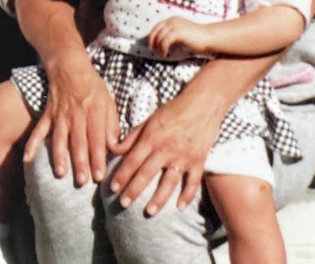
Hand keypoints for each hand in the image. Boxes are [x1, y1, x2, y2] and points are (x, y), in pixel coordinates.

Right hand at [23, 56, 118, 185]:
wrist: (69, 66)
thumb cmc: (92, 86)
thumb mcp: (108, 101)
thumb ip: (112, 124)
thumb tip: (114, 146)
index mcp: (94, 113)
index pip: (97, 139)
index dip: (98, 157)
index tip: (100, 176)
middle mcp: (76, 115)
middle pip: (78, 141)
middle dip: (80, 162)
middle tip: (82, 181)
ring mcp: (60, 115)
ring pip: (59, 138)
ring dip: (59, 156)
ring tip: (61, 173)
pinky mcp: (48, 114)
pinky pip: (39, 130)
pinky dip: (33, 143)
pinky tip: (28, 158)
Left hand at [109, 87, 221, 214]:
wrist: (202, 104)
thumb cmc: (172, 111)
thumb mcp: (148, 120)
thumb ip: (132, 136)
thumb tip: (114, 148)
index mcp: (151, 137)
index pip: (132, 160)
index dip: (121, 174)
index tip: (112, 187)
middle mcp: (166, 149)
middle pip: (147, 173)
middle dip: (133, 190)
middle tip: (123, 203)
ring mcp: (183, 156)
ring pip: (169, 182)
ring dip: (158, 199)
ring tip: (148, 211)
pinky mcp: (199, 161)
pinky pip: (192, 182)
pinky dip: (187, 196)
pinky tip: (179, 207)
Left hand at [148, 17, 209, 55]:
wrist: (209, 37)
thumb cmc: (197, 38)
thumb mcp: (181, 33)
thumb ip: (172, 34)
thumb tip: (161, 42)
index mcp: (172, 20)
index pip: (157, 26)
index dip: (152, 35)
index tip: (151, 44)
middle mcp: (172, 21)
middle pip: (156, 30)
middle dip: (152, 40)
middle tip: (152, 49)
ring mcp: (175, 26)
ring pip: (160, 37)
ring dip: (158, 46)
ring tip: (161, 53)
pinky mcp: (178, 32)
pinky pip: (165, 41)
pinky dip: (163, 48)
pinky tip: (165, 53)